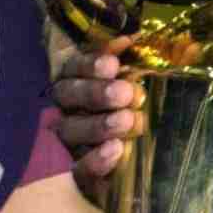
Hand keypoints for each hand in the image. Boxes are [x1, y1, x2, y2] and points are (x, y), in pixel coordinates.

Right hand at [48, 32, 143, 200]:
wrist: (146, 166)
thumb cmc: (140, 110)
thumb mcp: (138, 85)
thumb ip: (131, 63)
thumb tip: (133, 38)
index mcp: (78, 82)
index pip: (74, 68)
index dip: (90, 64)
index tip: (113, 64)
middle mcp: (66, 109)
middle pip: (69, 97)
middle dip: (97, 93)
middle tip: (126, 93)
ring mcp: (66, 141)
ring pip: (70, 130)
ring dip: (97, 124)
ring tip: (127, 121)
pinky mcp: (75, 173)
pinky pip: (77, 169)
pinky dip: (94, 160)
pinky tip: (115, 151)